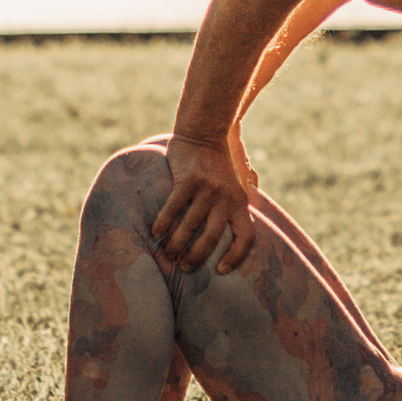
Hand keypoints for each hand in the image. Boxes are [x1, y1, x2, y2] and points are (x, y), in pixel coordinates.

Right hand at [153, 133, 255, 272]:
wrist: (205, 130)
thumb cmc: (218, 162)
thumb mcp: (236, 182)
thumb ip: (236, 205)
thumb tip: (236, 233)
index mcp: (240, 201)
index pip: (246, 237)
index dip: (235, 257)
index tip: (220, 270)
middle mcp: (225, 197)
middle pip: (211, 238)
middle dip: (195, 257)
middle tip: (183, 267)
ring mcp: (207, 188)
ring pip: (188, 227)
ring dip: (175, 245)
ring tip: (167, 254)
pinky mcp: (188, 180)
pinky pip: (172, 209)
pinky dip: (163, 224)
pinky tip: (155, 233)